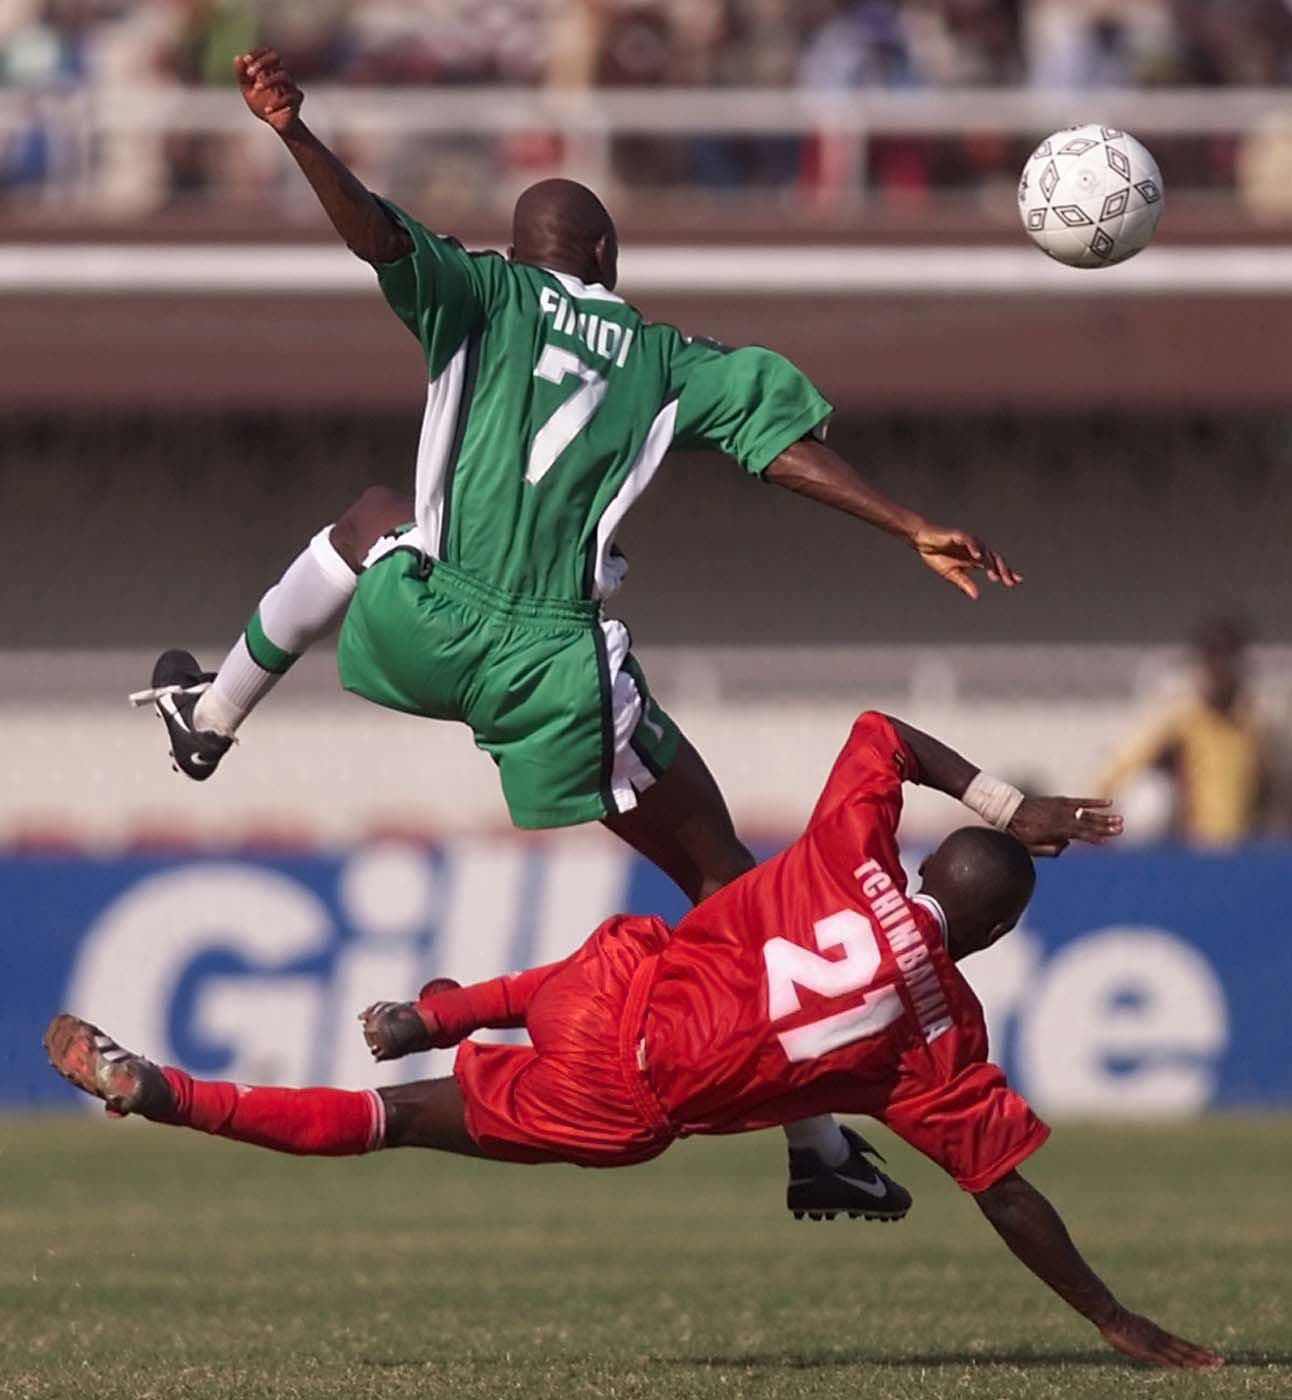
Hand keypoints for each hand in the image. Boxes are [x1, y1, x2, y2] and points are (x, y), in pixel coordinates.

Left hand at [235, 48, 302, 134]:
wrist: (276, 124)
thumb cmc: (262, 104)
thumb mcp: (247, 90)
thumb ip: (242, 76)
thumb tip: (238, 58)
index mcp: (270, 69)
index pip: (267, 52)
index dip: (257, 53)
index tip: (246, 60)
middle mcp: (281, 74)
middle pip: (276, 58)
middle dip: (262, 62)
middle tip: (250, 73)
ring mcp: (290, 86)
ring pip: (283, 76)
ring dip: (268, 80)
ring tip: (257, 88)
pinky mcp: (297, 100)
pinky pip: (290, 98)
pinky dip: (277, 104)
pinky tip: (267, 110)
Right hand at [912, 524, 1021, 599]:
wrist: (922, 541)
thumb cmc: (937, 555)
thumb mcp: (952, 574)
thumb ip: (965, 584)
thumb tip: (976, 596)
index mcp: (975, 558)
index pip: (994, 565)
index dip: (1006, 573)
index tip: (1017, 581)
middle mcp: (976, 549)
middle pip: (994, 559)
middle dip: (1003, 571)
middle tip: (1009, 582)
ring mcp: (969, 542)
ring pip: (985, 551)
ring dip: (990, 564)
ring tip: (994, 576)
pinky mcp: (959, 535)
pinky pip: (970, 541)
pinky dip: (975, 548)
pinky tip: (978, 557)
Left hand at [1007, 796, 1123, 856]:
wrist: (1009, 812)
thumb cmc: (1019, 834)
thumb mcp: (1030, 848)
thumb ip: (1049, 850)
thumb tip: (1067, 845)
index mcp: (1054, 830)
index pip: (1079, 835)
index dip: (1093, 837)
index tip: (1106, 841)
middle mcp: (1060, 817)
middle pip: (1087, 823)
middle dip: (1105, 827)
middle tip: (1121, 829)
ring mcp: (1061, 807)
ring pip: (1087, 813)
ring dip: (1104, 816)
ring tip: (1120, 819)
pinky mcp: (1060, 801)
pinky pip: (1080, 801)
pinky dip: (1094, 802)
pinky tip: (1108, 803)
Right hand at [1097, 1307, 1222, 1370]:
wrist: (1110, 1314)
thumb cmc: (1119, 1321)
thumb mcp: (1136, 1329)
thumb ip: (1145, 1336)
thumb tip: (1149, 1339)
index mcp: (1159, 1333)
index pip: (1184, 1345)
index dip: (1198, 1351)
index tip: (1212, 1356)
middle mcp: (1161, 1338)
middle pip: (1186, 1349)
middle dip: (1203, 1356)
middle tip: (1221, 1362)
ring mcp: (1154, 1344)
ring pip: (1179, 1354)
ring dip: (1195, 1361)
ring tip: (1211, 1365)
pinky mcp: (1146, 1349)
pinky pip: (1164, 1358)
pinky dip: (1176, 1362)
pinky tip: (1186, 1367)